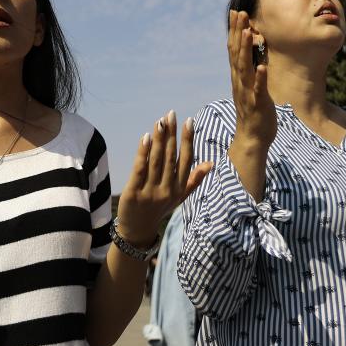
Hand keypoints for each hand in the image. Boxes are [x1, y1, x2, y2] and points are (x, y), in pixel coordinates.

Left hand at [116, 110, 211, 246]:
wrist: (138, 230)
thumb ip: (194, 180)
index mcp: (179, 188)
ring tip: (160, 121)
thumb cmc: (160, 209)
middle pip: (170, 157)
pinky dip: (143, 153)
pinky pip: (140, 169)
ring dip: (158, 139)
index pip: (186, 160)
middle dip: (171, 134)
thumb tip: (210, 164)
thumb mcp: (180, 197)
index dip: (187, 140)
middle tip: (171, 114)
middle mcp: (167, 190)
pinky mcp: (134, 193)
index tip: (188, 121)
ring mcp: (150, 192)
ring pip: (156, 160)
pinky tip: (145, 138)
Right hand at [228, 10, 275, 151]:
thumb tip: (251, 52)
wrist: (252, 138)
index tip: (237, 12)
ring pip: (244, 68)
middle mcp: (240, 82)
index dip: (234, 30)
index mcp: (238, 77)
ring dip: (245, 50)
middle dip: (238, 32)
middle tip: (240, 12)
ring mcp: (247, 92)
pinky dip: (259, 78)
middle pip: (236, 53)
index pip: (234, 49)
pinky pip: (258, 90)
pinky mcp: (257, 104)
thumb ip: (249, 69)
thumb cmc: (254, 111)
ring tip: (247, 32)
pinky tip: (262, 67)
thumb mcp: (251, 85)